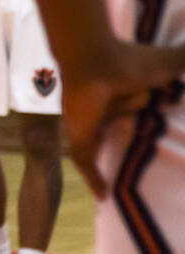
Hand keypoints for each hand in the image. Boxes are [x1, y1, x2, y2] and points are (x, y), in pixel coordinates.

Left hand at [62, 41, 184, 198]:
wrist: (94, 62)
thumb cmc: (131, 62)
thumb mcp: (168, 63)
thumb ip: (184, 57)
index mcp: (123, 92)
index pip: (134, 112)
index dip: (139, 116)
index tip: (153, 124)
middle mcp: (104, 109)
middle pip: (120, 131)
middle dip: (125, 136)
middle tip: (144, 153)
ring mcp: (89, 124)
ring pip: (104, 144)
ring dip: (112, 155)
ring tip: (131, 177)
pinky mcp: (79, 138)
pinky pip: (86, 163)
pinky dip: (94, 179)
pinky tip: (103, 196)